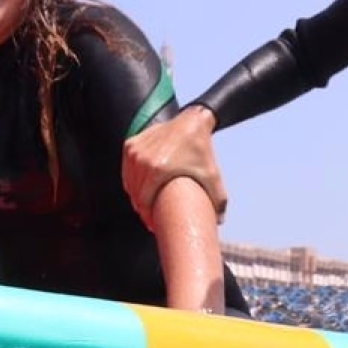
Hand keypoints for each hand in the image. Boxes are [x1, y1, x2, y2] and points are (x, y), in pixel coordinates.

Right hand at [122, 106, 226, 224]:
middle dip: (142, 209)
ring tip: (145, 206)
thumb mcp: (212, 176)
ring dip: (135, 196)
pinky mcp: (131, 145)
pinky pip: (127, 170)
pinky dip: (131, 181)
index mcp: (157, 170)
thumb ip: (219, 200)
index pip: (144, 201)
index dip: (147, 216)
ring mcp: (134, 151)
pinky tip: (140, 189)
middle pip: (135, 194)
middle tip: (151, 218)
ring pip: (129, 183)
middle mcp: (142, 160)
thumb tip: (220, 221)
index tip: (153, 224)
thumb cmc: (201, 150)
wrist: (192, 122)